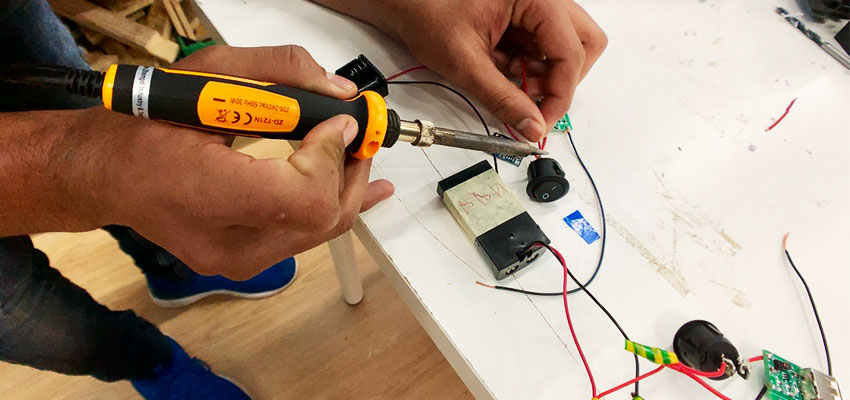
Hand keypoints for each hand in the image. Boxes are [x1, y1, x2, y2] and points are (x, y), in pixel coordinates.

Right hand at [57, 45, 393, 279]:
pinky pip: (303, 238)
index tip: (336, 123)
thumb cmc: (146, 123)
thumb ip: (282, 73)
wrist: (105, 172)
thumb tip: (341, 95)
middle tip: (360, 135)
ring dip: (346, 188)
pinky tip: (354, 190)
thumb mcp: (210, 73)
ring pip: (321, 231)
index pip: (304, 195)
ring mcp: (236, 261)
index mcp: (208, 194)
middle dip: (352, 170)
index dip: (331, 158)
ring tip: (358, 154)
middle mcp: (226, 242)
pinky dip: (329, 207)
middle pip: (324, 218)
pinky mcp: (243, 263)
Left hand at [317, 0, 605, 141]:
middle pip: (583, 44)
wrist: (403, 2)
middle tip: (535, 102)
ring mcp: (535, 7)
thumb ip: (502, 98)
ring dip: (547, 75)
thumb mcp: (465, 63)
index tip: (542, 123)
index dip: (560, 94)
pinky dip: (530, 68)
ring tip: (514, 86)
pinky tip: (502, 72)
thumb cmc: (427, 14)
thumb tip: (532, 127)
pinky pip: (543, 48)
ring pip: (568, 46)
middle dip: (563, 80)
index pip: (571, 51)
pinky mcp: (524, 18)